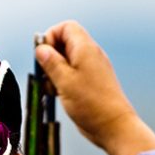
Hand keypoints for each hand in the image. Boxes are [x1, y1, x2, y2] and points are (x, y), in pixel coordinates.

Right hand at [35, 21, 154, 154]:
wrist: (114, 126)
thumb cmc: (93, 105)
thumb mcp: (64, 81)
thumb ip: (51, 62)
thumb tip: (40, 49)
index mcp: (85, 49)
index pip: (65, 27)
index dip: (50, 37)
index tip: (42, 54)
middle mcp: (90, 55)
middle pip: (64, 43)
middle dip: (50, 57)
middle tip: (45, 74)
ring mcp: (92, 68)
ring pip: (66, 60)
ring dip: (54, 71)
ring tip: (53, 88)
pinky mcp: (91, 81)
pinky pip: (72, 73)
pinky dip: (62, 81)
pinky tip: (60, 95)